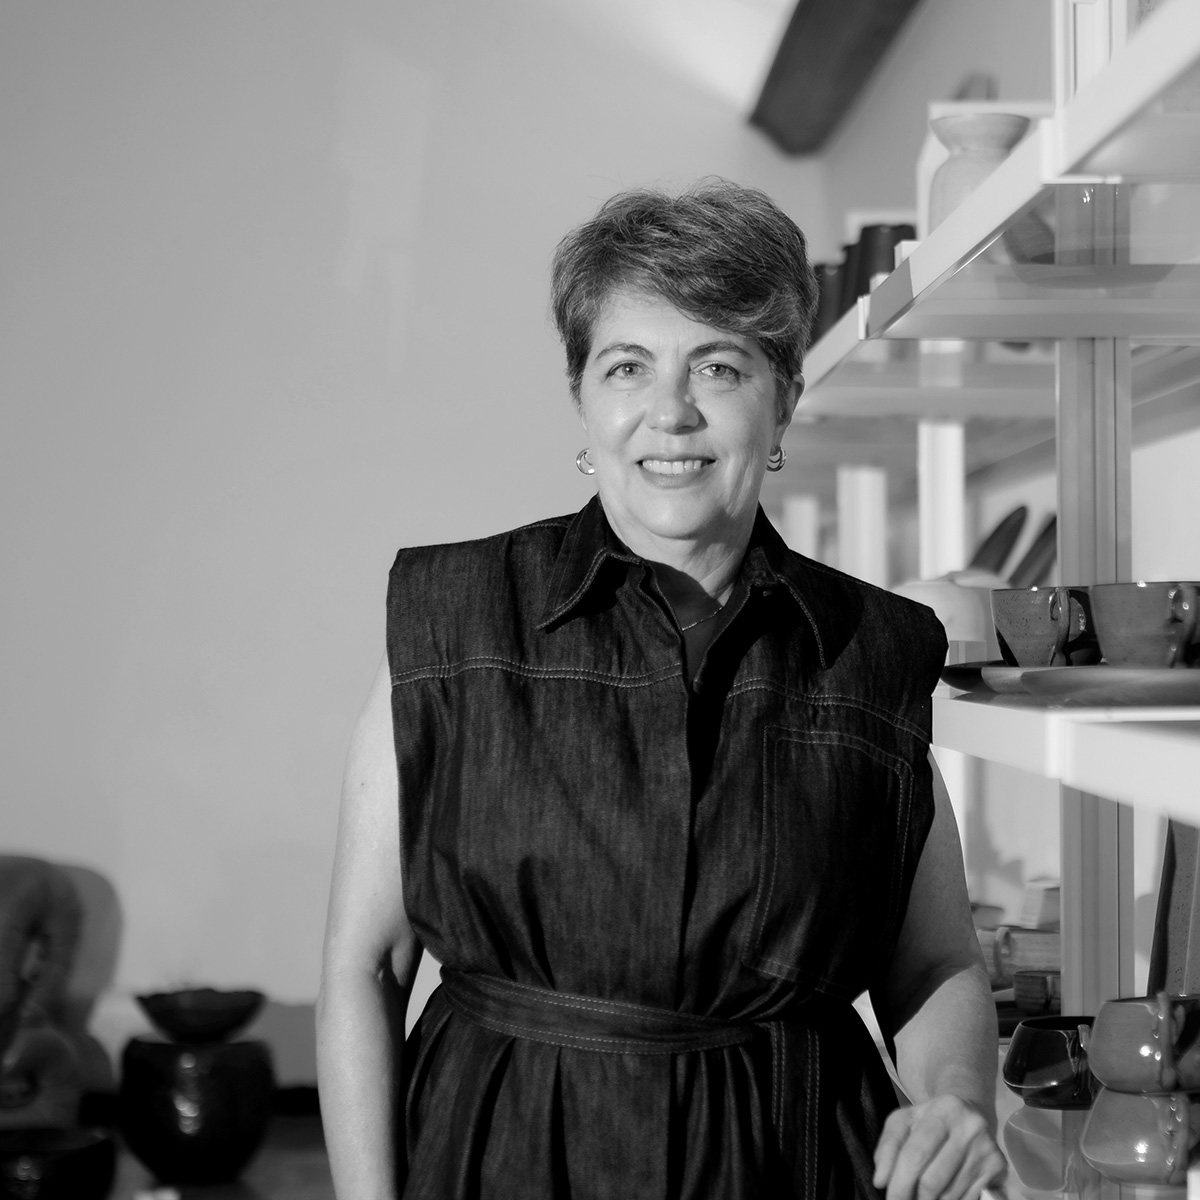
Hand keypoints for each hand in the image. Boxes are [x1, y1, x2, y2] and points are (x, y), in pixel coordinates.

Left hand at [872, 1094, 1006, 1199]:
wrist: (969, 1110)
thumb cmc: (930, 1119)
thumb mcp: (904, 1120)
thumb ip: (888, 1146)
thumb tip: (881, 1180)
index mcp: (943, 1110)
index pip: (916, 1154)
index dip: (900, 1182)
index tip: (890, 1198)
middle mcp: (970, 1128)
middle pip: (933, 1181)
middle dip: (914, 1198)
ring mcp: (987, 1150)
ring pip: (950, 1195)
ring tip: (921, 1197)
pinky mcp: (999, 1167)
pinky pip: (968, 1199)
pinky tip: (940, 1197)